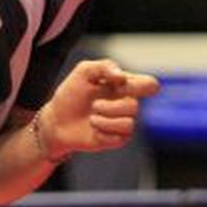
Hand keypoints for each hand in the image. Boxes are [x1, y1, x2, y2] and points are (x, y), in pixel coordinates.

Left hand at [38, 59, 160, 159]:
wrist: (57, 121)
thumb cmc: (71, 94)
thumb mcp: (83, 72)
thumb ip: (104, 67)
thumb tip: (122, 77)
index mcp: (125, 85)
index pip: (149, 84)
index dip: (147, 85)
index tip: (124, 85)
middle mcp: (127, 102)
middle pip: (134, 106)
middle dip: (110, 107)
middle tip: (94, 105)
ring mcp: (124, 121)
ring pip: (128, 124)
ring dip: (104, 121)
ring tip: (91, 118)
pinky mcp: (118, 139)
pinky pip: (119, 138)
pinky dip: (102, 133)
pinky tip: (93, 130)